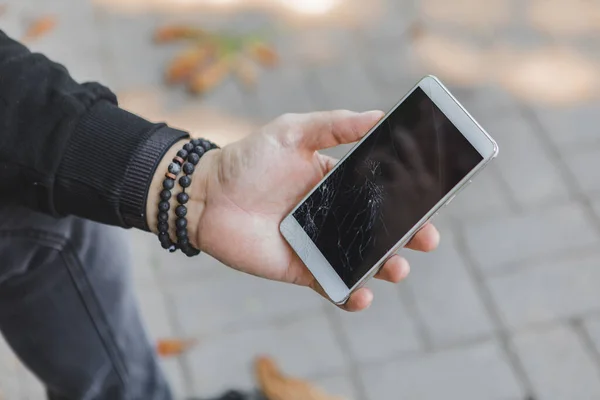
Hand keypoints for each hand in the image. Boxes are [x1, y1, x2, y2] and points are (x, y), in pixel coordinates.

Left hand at [153, 111, 439, 310]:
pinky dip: (350, 295)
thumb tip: (379, 115)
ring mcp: (318, 245)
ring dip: (386, 268)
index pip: (382, 193)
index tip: (431, 203)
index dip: (408, 201)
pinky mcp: (301, 269)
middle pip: (380, 231)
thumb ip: (334, 125)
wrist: (204, 195)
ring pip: (362, 261)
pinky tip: (361, 295)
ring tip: (396, 268)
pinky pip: (332, 285)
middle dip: (408, 238)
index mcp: (337, 183)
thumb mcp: (292, 132)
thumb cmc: (247, 159)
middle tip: (425, 240)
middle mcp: (332, 216)